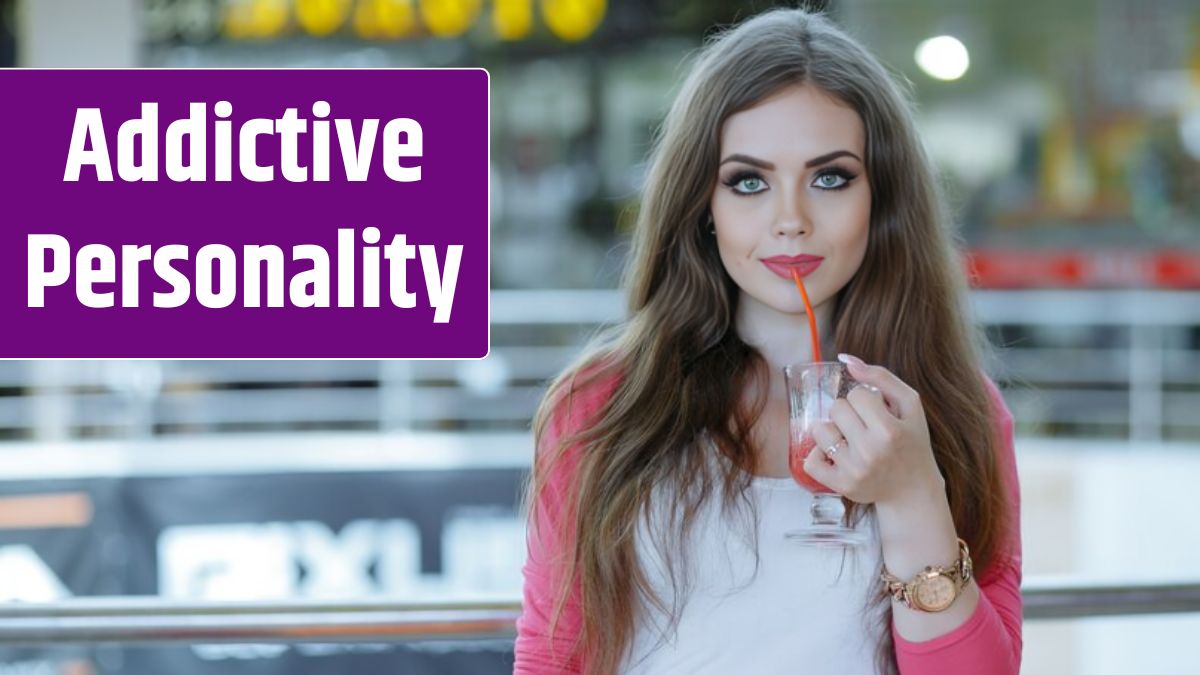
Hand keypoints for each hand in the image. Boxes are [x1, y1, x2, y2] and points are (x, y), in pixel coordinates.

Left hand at [802, 353, 944, 504]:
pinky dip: (818, 454)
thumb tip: (847, 360)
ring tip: (850, 439)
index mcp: (890, 430)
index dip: (864, 400)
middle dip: (848, 413)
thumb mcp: (910, 405)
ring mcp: (854, 470)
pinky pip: (810, 461)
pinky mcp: (841, 485)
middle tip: (863, 426)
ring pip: (820, 431)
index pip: (856, 394)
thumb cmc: (911, 442)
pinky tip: (835, 454)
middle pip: (836, 409)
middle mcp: (871, 451)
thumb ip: (882, 377)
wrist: (913, 490)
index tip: (876, 412)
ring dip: (832, 431)